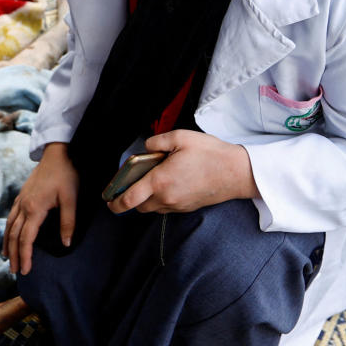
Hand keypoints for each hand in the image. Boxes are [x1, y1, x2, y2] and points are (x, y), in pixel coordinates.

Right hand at [3, 143, 78, 275]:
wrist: (57, 153)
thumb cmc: (65, 174)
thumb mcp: (71, 198)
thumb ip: (68, 222)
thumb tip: (66, 244)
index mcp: (34, 208)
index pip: (26, 238)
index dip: (25, 255)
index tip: (26, 270)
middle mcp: (23, 205)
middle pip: (14, 235)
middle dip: (14, 254)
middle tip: (15, 271)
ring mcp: (21, 199)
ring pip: (9, 225)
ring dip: (8, 243)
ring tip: (8, 258)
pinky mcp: (22, 195)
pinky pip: (11, 216)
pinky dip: (8, 229)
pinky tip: (10, 234)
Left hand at [107, 129, 258, 214]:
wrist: (237, 172)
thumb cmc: (210, 153)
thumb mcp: (180, 137)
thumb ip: (157, 142)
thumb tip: (146, 149)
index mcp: (160, 181)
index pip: (129, 199)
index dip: (115, 202)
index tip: (108, 200)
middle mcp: (167, 197)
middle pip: (138, 206)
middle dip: (130, 198)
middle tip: (130, 182)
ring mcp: (178, 205)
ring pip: (152, 208)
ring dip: (146, 199)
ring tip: (150, 180)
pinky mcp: (188, 207)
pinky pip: (166, 207)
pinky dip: (161, 199)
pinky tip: (168, 183)